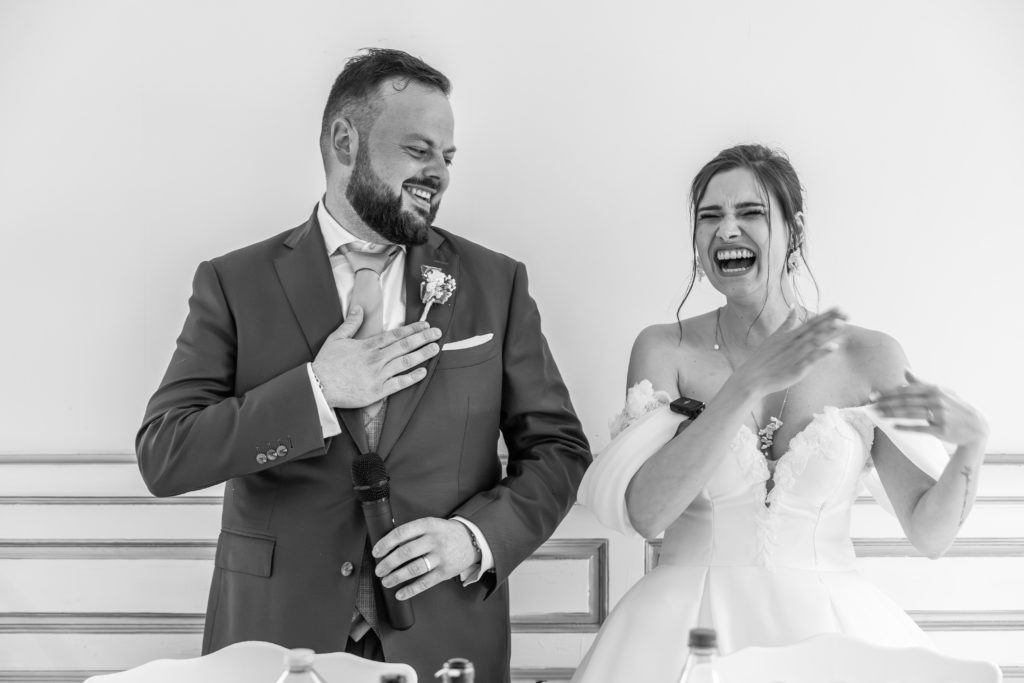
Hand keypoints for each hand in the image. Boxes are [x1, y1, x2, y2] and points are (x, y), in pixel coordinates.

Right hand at [311, 306, 441, 408]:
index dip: (412, 329)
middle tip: (437, 333)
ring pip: (405, 362)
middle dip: (423, 338)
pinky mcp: (378, 391)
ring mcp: (378, 375)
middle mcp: (376, 359)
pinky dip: (412, 377)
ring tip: (435, 348)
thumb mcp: (336, 338)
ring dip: (422, 354)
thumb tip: (358, 308)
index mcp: (368, 346)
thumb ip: (350, 323)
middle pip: (404, 346)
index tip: (424, 325)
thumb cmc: (326, 363)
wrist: (319, 386)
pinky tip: (423, 372)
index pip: (395, 335)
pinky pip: (399, 383)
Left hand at [372, 518, 478, 600]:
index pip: (401, 533)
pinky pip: (425, 583)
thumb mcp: (430, 525)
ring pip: (414, 569)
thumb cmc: (445, 533)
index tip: (376, 552)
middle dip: (388, 563)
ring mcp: (440, 556)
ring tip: (386, 581)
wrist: (471, 540)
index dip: (386, 543)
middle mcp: (434, 540)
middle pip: (405, 552)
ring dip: (396, 577)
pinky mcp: (445, 572)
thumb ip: (412, 533)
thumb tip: (387, 545)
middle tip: (378, 570)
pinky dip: (410, 590)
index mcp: (427, 525)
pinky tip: (400, 594)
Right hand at [730, 307, 847, 395]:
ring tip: (842, 324)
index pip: (811, 322)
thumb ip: (786, 323)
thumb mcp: (774, 336)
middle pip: (815, 329)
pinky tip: (833, 347)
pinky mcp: (796, 368)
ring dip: (828, 333)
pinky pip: (811, 359)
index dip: (827, 315)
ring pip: (815, 341)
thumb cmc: (762, 359)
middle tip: (847, 313)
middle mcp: (794, 343)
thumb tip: (793, 307)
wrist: (752, 378)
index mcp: (790, 335)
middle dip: (831, 321)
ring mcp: (795, 355)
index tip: (840, 308)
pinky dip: (822, 352)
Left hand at [872, 370, 988, 447]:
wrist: (976, 426)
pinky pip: (920, 428)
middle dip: (886, 404)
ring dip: (892, 415)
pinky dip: (906, 427)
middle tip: (871, 406)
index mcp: (935, 390)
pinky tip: (893, 427)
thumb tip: (905, 371)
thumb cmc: (955, 407)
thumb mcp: (941, 391)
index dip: (888, 393)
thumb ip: (921, 383)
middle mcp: (938, 401)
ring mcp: (941, 416)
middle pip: (906, 402)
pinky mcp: (942, 430)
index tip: (873, 395)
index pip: (907, 390)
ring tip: (878, 416)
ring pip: (911, 414)